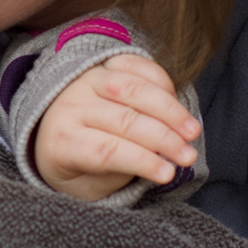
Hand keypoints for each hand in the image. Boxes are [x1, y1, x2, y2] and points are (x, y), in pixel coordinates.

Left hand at [33, 54, 199, 199]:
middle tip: (188, 156)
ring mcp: (86, 80)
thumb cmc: (80, 165)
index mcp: (61, 142)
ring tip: (192, 131)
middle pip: (124, 120)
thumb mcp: (90, 183)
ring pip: (132, 89)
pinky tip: (177, 103)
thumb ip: (122, 172)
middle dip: (163, 139)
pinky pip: (135, 65)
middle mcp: (69, 106)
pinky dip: (161, 82)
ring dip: (169, 110)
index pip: (105, 150)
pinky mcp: (101, 64)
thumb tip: (164, 164)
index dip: (141, 162)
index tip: (170, 174)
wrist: (55, 129)